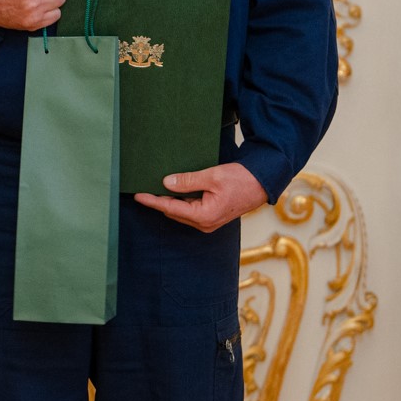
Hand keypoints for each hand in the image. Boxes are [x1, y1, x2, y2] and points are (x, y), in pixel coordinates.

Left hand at [133, 163, 268, 233]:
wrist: (262, 183)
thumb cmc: (241, 180)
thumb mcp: (212, 176)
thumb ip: (188, 181)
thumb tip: (166, 183)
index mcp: (203, 216)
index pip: (170, 208)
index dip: (152, 201)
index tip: (137, 195)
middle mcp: (204, 224)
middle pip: (174, 212)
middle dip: (159, 201)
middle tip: (144, 186)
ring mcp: (209, 223)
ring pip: (182, 212)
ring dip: (170, 201)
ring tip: (156, 187)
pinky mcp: (212, 217)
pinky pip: (190, 211)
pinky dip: (181, 201)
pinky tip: (175, 190)